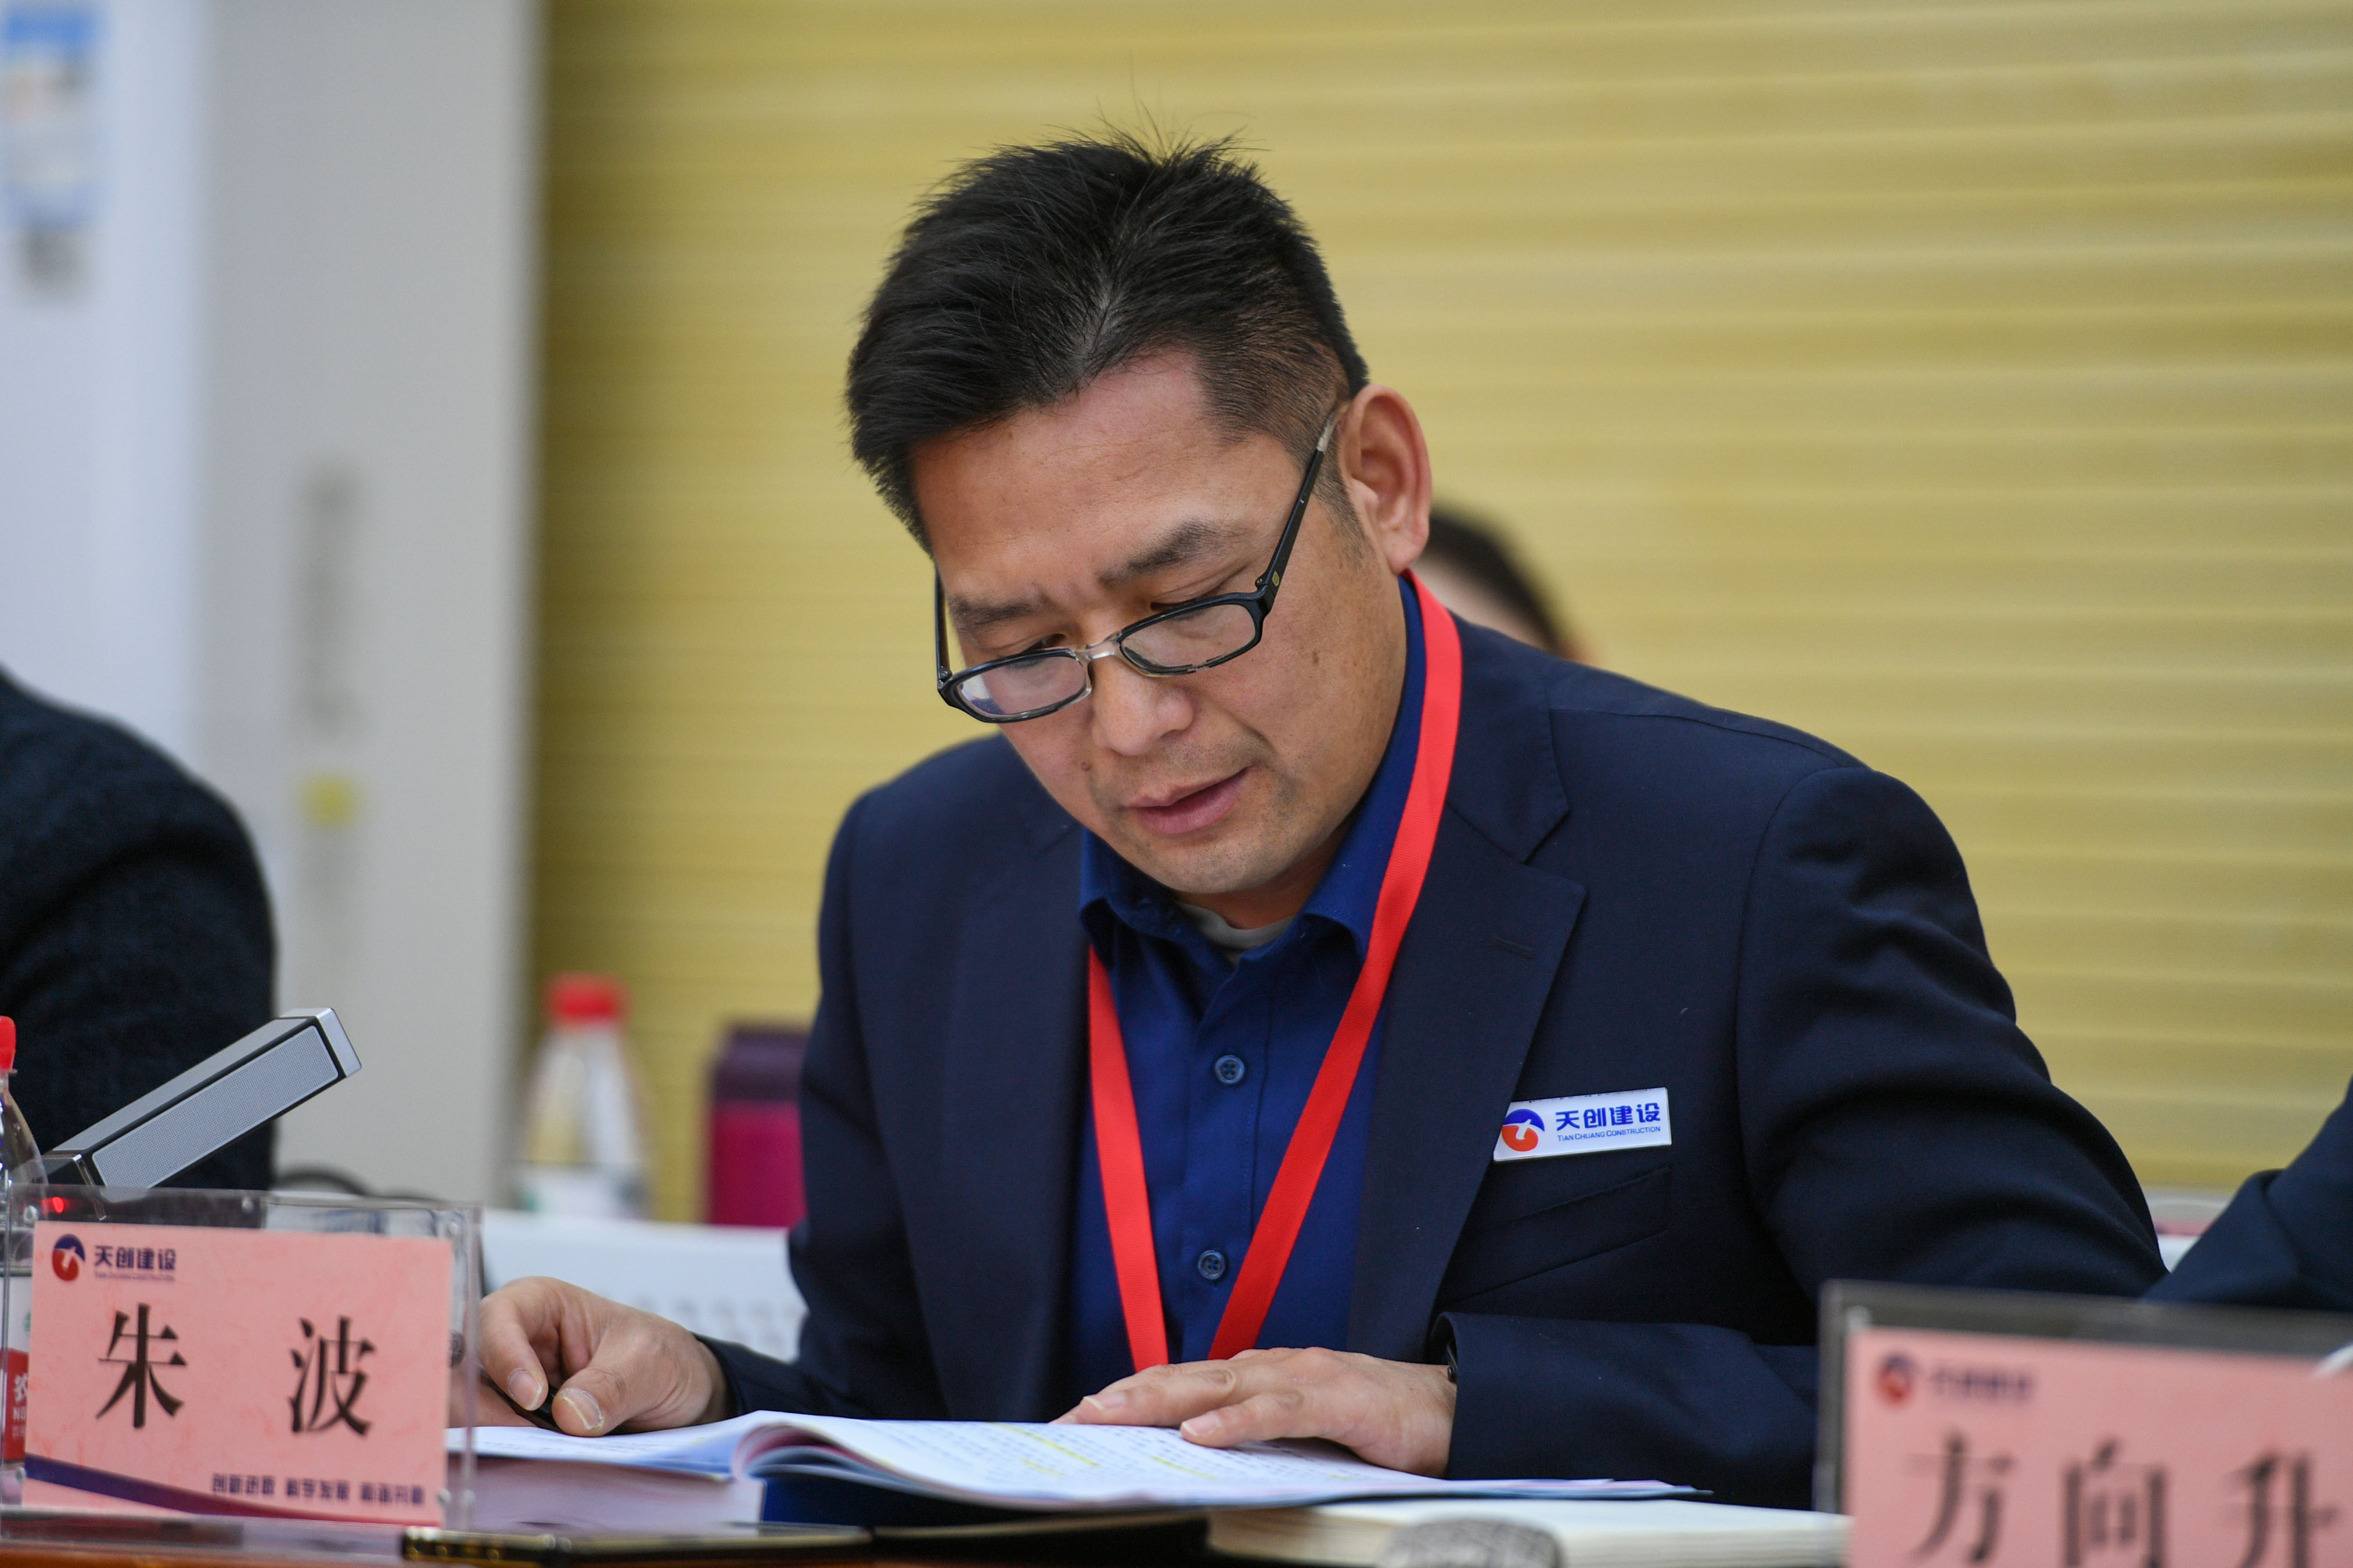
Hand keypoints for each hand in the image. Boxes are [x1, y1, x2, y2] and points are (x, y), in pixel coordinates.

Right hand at [476, 1276, 732, 1435]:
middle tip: (525, 1443)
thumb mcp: (652, 1363)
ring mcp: (507, 1389)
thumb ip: (614, 1384)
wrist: (678, 1397)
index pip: (499, 1318)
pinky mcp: (512, 1426)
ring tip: (535, 1458)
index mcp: (541, 1305)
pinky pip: (489, 1441)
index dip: (506, 1355)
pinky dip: (504, 1456)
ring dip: (495, 1439)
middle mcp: (513, 1343)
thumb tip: (570, 1416)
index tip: (533, 1398)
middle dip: (485, 1410)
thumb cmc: (662, 1359)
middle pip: (466, 1371)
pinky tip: (530, 1467)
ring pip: (468, 1413)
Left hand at [1055, 1348, 1454, 1475]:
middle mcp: (1273, 1368)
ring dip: (1160, 1401)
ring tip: (1112, 1415)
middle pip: (1184, 1378)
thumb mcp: (1300, 1434)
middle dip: (1123, 1398)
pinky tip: (1203, 1435)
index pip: (1179, 1383)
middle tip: (1072, 1418)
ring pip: (1220, 1386)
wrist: (1457, 1410)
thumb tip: (1189, 1462)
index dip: (1126, 1398)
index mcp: (1259, 1377)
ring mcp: (1306, 1379)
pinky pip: (1282, 1410)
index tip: (1075, 1421)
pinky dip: (1239, 1421)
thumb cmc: (1377, 1425)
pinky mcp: (1341, 1400)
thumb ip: (1251, 1440)